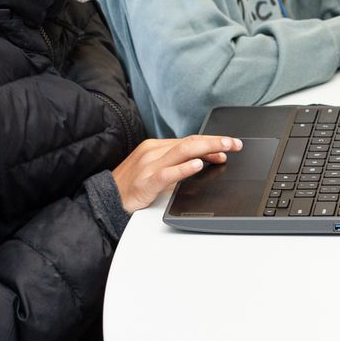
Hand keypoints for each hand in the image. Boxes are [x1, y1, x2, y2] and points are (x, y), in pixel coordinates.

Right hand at [112, 135, 241, 212]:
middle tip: (236, 144)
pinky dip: (184, 168)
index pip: (189, 141)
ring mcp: (148, 166)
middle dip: (216, 141)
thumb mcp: (156, 170)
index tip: (230, 145)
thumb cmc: (130, 186)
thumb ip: (177, 164)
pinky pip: (167, 173)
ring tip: (225, 149)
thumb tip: (205, 160)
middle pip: (190, 142)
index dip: (212, 142)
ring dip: (207, 149)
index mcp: (156, 147)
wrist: (103, 199)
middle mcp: (152, 152)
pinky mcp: (144, 183)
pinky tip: (198, 166)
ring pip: (182, 152)